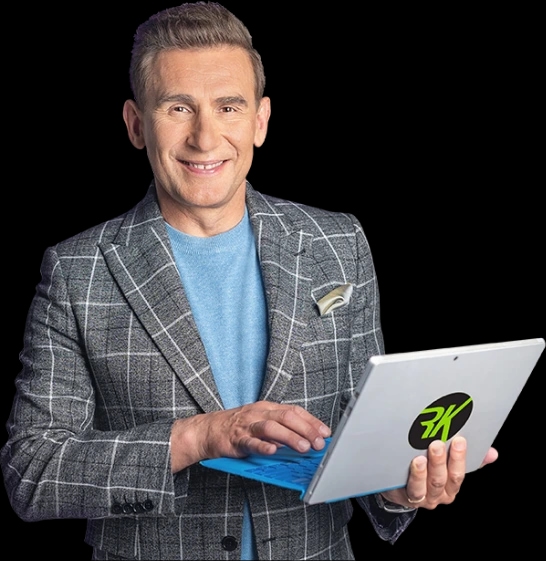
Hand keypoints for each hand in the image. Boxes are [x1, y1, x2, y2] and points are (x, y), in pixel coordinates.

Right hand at [170, 401, 330, 471]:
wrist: (208, 430)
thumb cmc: (238, 428)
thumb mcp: (262, 423)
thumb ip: (282, 429)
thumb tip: (306, 440)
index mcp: (268, 408)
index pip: (294, 411)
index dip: (311, 421)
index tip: (325, 433)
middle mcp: (259, 413)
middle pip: (286, 417)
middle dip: (305, 430)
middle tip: (319, 443)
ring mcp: (247, 425)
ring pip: (271, 427)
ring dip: (290, 437)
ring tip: (304, 448)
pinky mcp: (236, 439)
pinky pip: (251, 442)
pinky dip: (263, 446)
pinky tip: (273, 451)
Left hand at [380, 436, 497, 508]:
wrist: (398, 487)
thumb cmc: (426, 472)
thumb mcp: (447, 465)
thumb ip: (471, 458)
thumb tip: (493, 453)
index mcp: (451, 486)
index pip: (459, 474)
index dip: (460, 457)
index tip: (459, 440)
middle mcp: (440, 495)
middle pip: (443, 479)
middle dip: (442, 460)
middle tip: (438, 442)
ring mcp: (424, 498)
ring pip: (430, 484)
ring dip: (429, 468)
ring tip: (424, 453)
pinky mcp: (407, 496)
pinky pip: (413, 489)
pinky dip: (416, 476)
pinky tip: (415, 463)